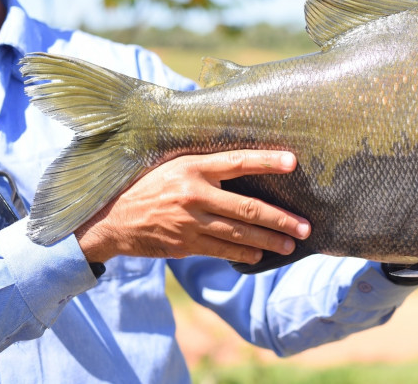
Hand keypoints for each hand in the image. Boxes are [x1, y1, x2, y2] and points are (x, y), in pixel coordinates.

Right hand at [75, 150, 309, 264]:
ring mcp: (190, 221)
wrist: (112, 219)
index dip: (267, 161)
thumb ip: (206, 166)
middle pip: (248, 207)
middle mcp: (194, 193)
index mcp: (192, 167)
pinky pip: (223, 250)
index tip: (293, 162)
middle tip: (305, 226)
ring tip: (292, 243)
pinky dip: (245, 253)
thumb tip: (244, 163)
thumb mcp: (173, 165)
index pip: (237, 161)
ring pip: (240, 233)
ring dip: (269, 240)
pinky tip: (261, 254)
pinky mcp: (186, 244)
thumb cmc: (150, 186)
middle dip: (281, 219)